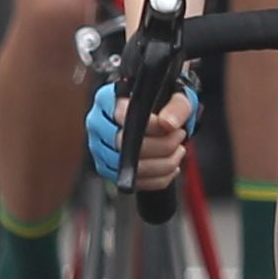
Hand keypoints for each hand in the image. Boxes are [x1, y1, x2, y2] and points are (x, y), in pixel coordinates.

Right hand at [88, 74, 192, 189]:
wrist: (158, 117)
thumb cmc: (162, 103)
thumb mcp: (176, 97)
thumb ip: (176, 107)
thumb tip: (167, 123)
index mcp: (107, 100)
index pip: (122, 115)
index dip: (149, 125)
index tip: (169, 126)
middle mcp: (98, 125)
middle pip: (124, 144)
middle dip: (161, 144)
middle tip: (179, 136)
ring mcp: (101, 150)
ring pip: (130, 166)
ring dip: (163, 163)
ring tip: (178, 150)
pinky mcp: (109, 170)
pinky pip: (135, 181)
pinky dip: (159, 178)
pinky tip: (171, 166)